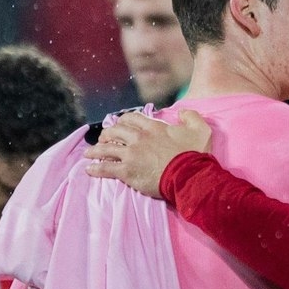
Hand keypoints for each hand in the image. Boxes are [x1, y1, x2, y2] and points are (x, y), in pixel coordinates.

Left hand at [84, 110, 212, 197]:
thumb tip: (183, 113)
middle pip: (115, 131)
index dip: (122, 120)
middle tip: (104, 138)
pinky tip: (89, 169)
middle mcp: (139, 138)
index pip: (131, 118)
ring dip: (96, 150)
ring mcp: (131, 155)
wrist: (189, 176)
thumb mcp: (200, 129)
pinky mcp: (127, 172)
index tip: (119, 124)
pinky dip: (96, 168)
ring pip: (107, 148)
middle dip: (107, 133)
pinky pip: (106, 168)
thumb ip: (191, 116)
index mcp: (153, 127)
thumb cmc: (195, 154)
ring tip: (89, 154)